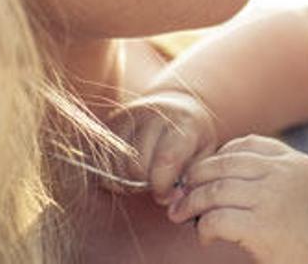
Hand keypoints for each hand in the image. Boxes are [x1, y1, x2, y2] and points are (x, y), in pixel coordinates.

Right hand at [103, 89, 218, 204]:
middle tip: (155, 185)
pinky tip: (129, 172)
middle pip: (137, 167)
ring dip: (127, 182)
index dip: (163, 186)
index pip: (166, 160)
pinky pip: (103, 161)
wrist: (175, 107)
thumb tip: (169, 199)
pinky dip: (114, 174)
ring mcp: (129, 116)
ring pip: (117, 166)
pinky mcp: (110, 122)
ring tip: (144, 177)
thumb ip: (190, 178)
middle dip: (145, 185)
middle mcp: (153, 116)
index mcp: (183, 123)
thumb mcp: (203, 155)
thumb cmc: (192, 138)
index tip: (166, 194)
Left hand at [167, 135, 307, 263]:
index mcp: (291, 160)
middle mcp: (280, 173)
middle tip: (181, 193)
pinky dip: (203, 227)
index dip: (219, 157)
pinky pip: (217, 219)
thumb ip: (278, 170)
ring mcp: (269, 198)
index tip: (206, 173)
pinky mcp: (260, 227)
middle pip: (222, 164)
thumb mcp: (306, 182)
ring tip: (182, 214)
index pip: (245, 145)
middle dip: (195, 178)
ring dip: (190, 203)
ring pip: (213, 191)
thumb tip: (228, 171)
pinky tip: (204, 236)